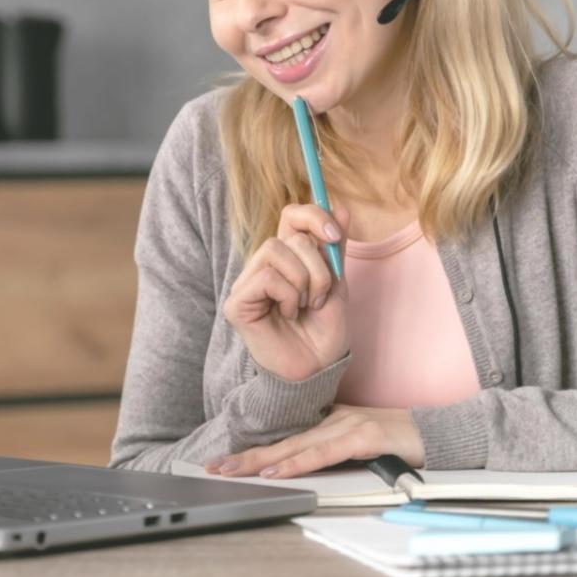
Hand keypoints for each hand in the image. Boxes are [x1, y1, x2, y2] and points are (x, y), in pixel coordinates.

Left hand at [206, 404, 424, 478]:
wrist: (432, 434)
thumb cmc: (396, 440)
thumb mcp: (356, 442)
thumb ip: (330, 447)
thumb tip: (300, 460)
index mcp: (328, 421)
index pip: (284, 437)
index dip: (254, 450)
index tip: (225, 462)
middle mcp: (333, 420)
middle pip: (281, 441)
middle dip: (245, 456)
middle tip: (213, 467)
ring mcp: (347, 427)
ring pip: (296, 446)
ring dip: (262, 461)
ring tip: (234, 470)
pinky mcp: (363, 438)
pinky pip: (323, 453)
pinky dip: (298, 463)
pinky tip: (278, 471)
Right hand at [222, 203, 350, 381]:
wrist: (316, 369)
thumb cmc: (323, 332)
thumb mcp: (337, 284)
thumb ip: (334, 248)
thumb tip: (339, 207)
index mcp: (288, 258)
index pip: (292, 215)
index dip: (313, 215)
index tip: (335, 235)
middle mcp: (264, 266)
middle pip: (291, 235)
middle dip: (319, 266)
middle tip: (321, 296)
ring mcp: (248, 283)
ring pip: (277, 250)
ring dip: (305, 281)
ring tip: (305, 307)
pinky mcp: (238, 302)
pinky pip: (267, 278)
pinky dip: (288, 297)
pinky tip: (288, 316)